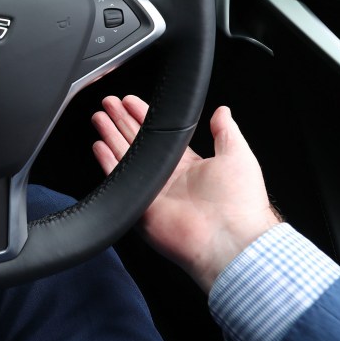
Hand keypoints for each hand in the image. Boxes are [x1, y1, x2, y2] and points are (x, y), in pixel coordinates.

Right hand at [92, 96, 279, 292]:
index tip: (131, 101)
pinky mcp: (141, 206)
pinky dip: (108, 163)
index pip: (161, 136)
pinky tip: (99, 145)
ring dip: (111, 136)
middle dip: (122, 122)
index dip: (144, 116)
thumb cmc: (240, 202)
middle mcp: (169, 178)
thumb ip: (226, 131)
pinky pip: (121, 180)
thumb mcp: (238, 155)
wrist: (231, 239)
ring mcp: (153, 192)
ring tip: (99, 117)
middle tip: (109, 103)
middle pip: (139, 143)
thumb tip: (223, 111)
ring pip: (126, 157)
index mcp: (191, 166)